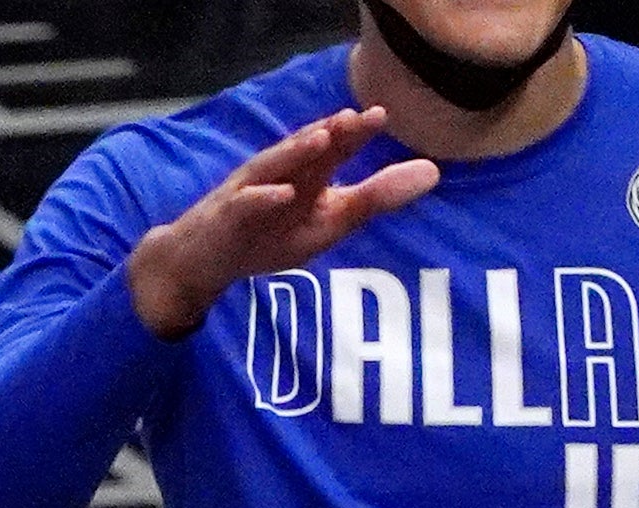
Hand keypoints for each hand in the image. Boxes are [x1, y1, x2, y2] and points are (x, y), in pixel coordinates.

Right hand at [125, 109, 439, 340]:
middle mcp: (281, 174)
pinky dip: (264, 198)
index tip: (383, 115)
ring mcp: (251, 192)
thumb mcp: (328, 224)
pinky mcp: (227, 216)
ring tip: (323, 138)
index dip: (357, 133)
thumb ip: (374, 199)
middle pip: (308, 149)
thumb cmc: (268, 237)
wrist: (204, 261)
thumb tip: (434, 172)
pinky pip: (246, 204)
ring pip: (275, 166)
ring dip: (297, 151)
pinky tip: (283, 194)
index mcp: (309, 174)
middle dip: (332, 133)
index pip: (336, 148)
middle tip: (362, 118)